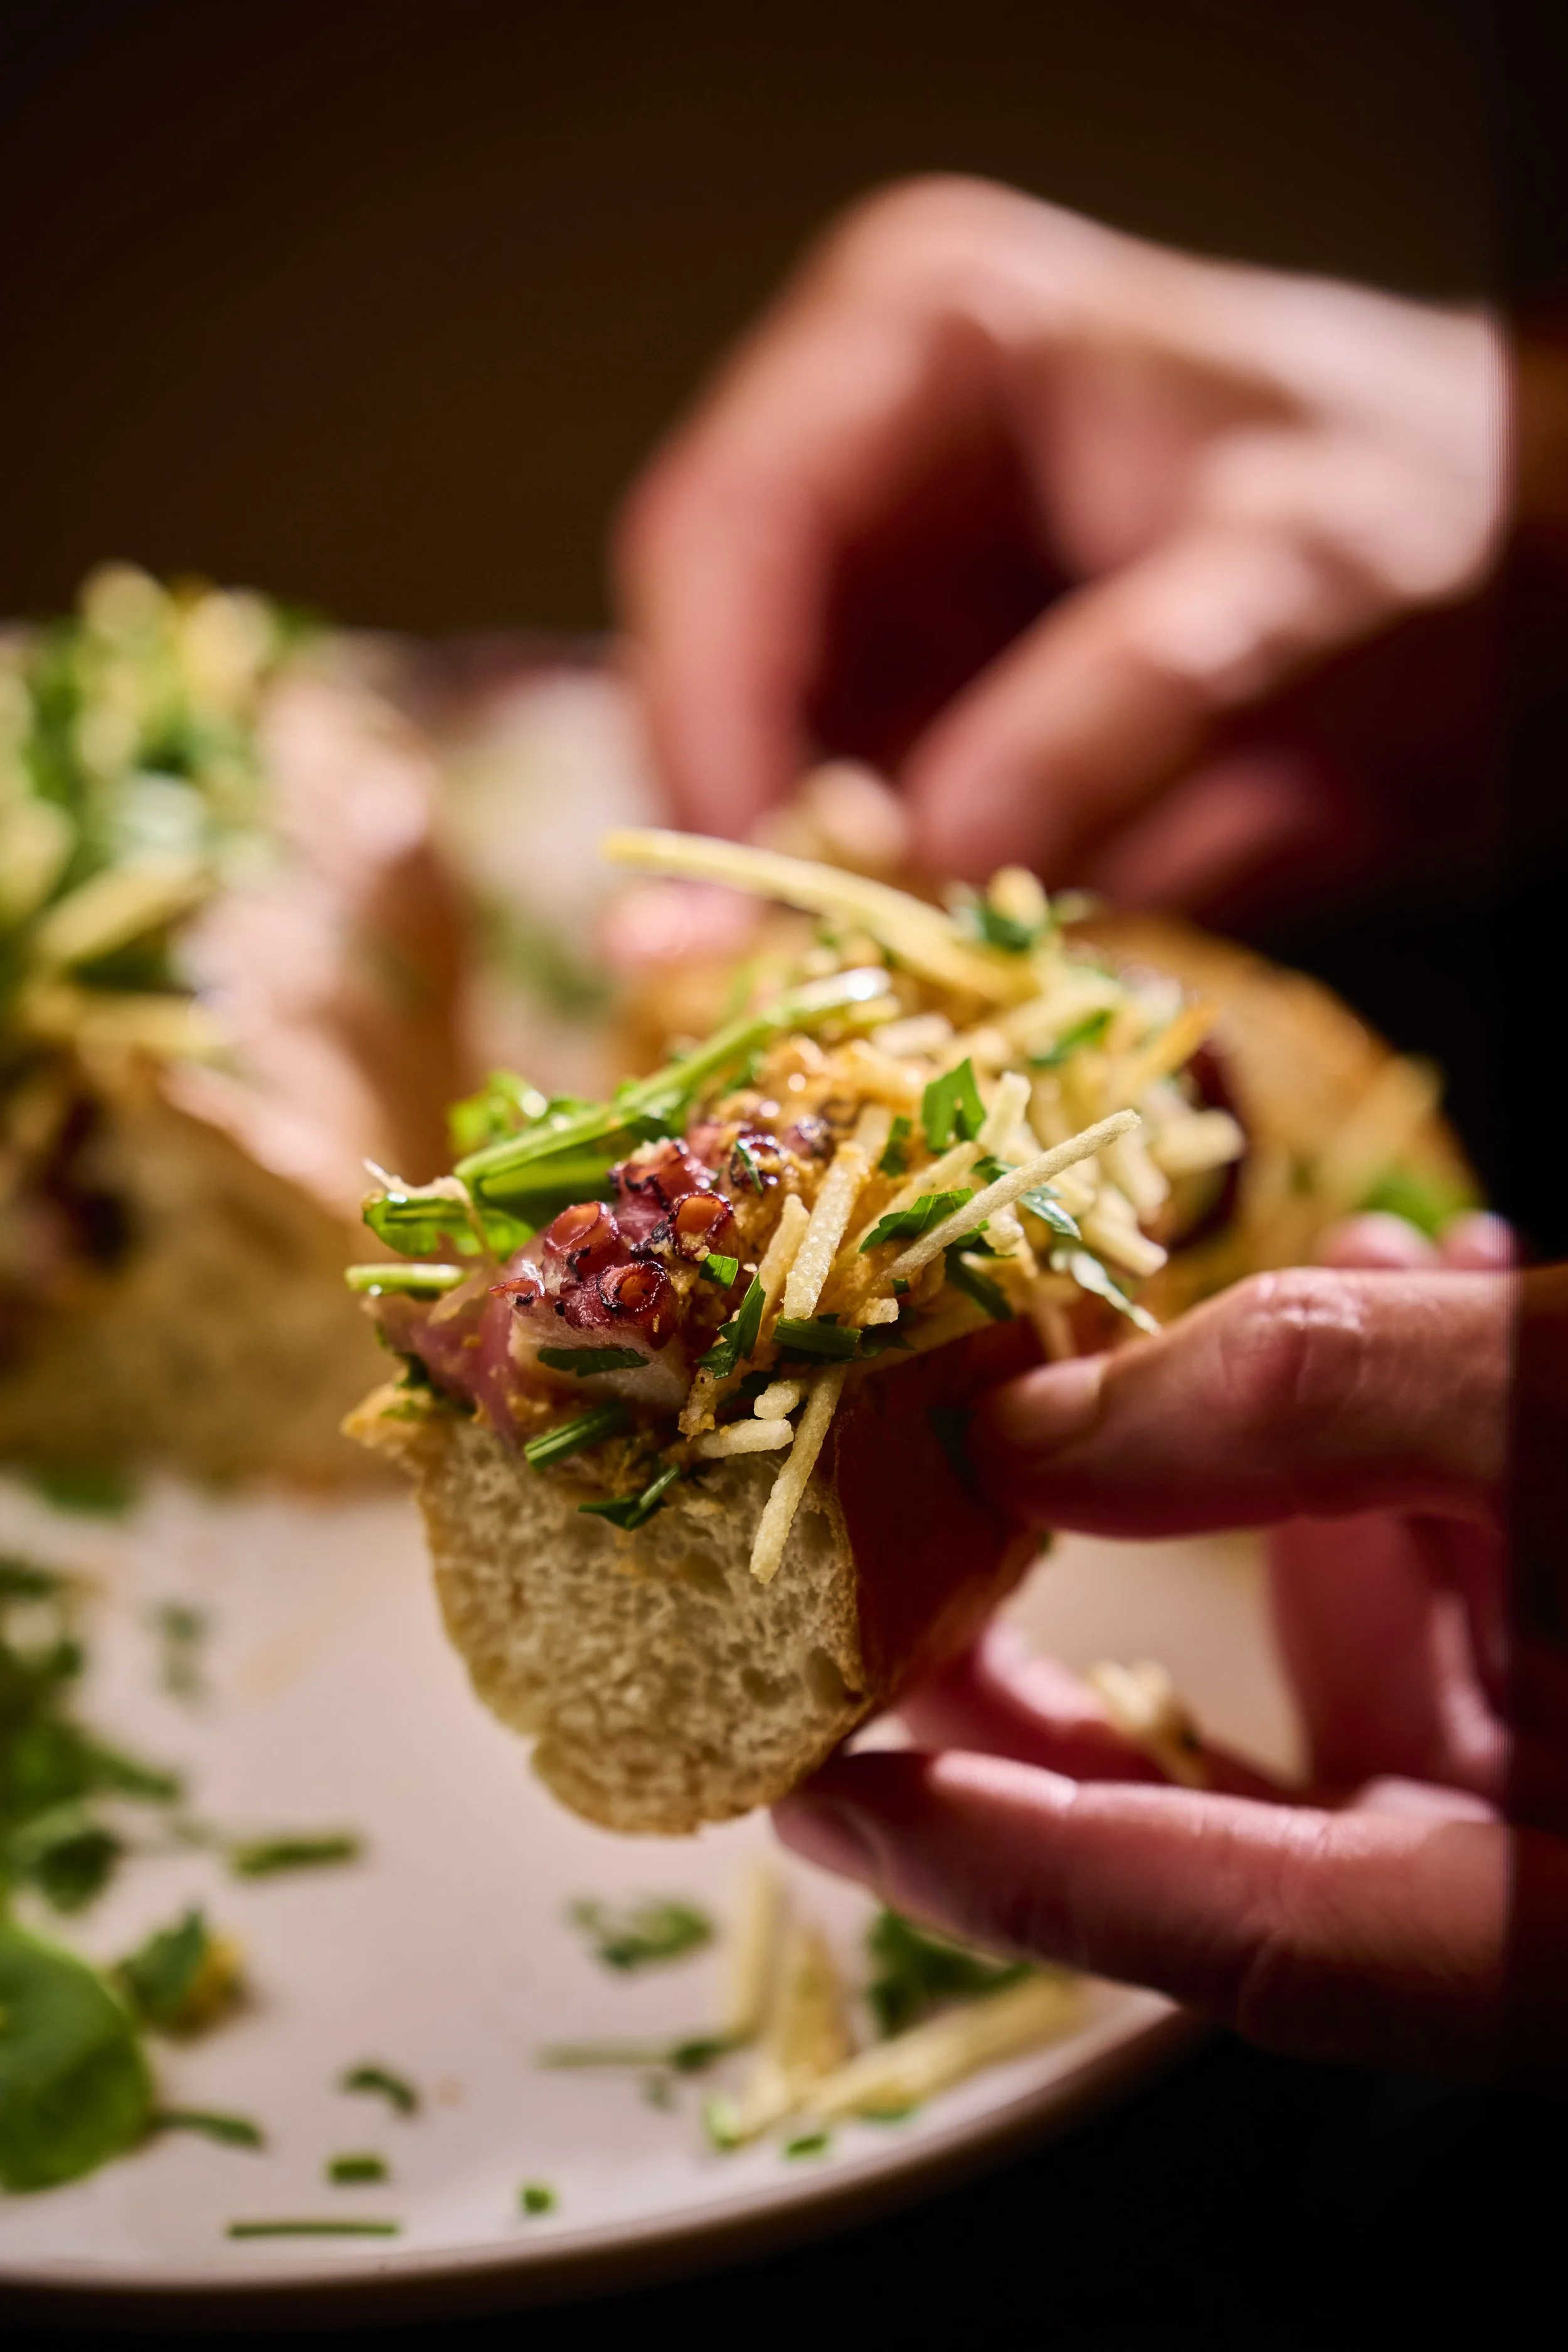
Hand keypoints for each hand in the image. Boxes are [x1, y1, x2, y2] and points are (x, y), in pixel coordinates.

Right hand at [617, 178, 1503, 918]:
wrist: (1524, 566)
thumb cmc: (1434, 508)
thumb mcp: (1290, 585)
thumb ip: (1105, 713)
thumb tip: (926, 856)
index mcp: (925, 333)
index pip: (726, 527)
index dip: (709, 713)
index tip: (750, 882)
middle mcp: (875, 451)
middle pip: (714, 652)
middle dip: (744, 816)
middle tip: (772, 976)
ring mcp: (895, 587)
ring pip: (769, 756)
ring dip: (809, 879)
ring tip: (869, 982)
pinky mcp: (933, 706)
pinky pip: (858, 819)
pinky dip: (885, 900)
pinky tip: (931, 959)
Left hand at [774, 1215, 1567, 2084]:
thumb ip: (1327, 1405)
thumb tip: (1043, 1433)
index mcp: (1566, 1919)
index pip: (1245, 1938)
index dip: (1016, 1869)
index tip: (819, 1804)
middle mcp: (1566, 1878)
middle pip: (1265, 1839)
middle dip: (1069, 1694)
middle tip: (893, 1603)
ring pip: (1368, 1691)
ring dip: (1263, 1501)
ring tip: (1145, 1366)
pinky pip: (1482, 1604)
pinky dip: (1408, 1472)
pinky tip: (1397, 1286)